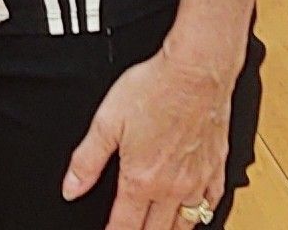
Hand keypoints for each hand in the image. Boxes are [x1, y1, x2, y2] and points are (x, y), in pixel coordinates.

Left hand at [63, 44, 234, 227]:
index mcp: (141, 179)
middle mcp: (172, 187)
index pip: (125, 224)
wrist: (195, 73)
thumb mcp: (106, 122)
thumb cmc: (153, 89)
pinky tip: (197, 212)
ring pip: (186, 224)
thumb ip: (87, 160)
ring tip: (159, 229)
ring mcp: (198, 180)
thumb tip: (71, 188)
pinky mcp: (216, 168)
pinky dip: (202, 214)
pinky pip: (212, 204)